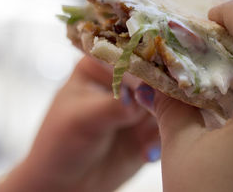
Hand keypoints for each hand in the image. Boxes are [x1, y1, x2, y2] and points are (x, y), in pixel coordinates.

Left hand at [0, 56, 159, 191]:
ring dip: (170, 113)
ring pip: (166, 101)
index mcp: (102, 66)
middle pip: (153, 75)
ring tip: (166, 127)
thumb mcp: (81, 119)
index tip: (165, 68)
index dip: (148, 59)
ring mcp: (140, 106)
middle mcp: (125, 82)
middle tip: (172, 100)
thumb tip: (140, 95)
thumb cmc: (60, 143)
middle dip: (165, 87)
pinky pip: (168, 127)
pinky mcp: (149, 130)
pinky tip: (148, 153)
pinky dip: (165, 137)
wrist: (64, 184)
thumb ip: (111, 105)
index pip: (129, 54)